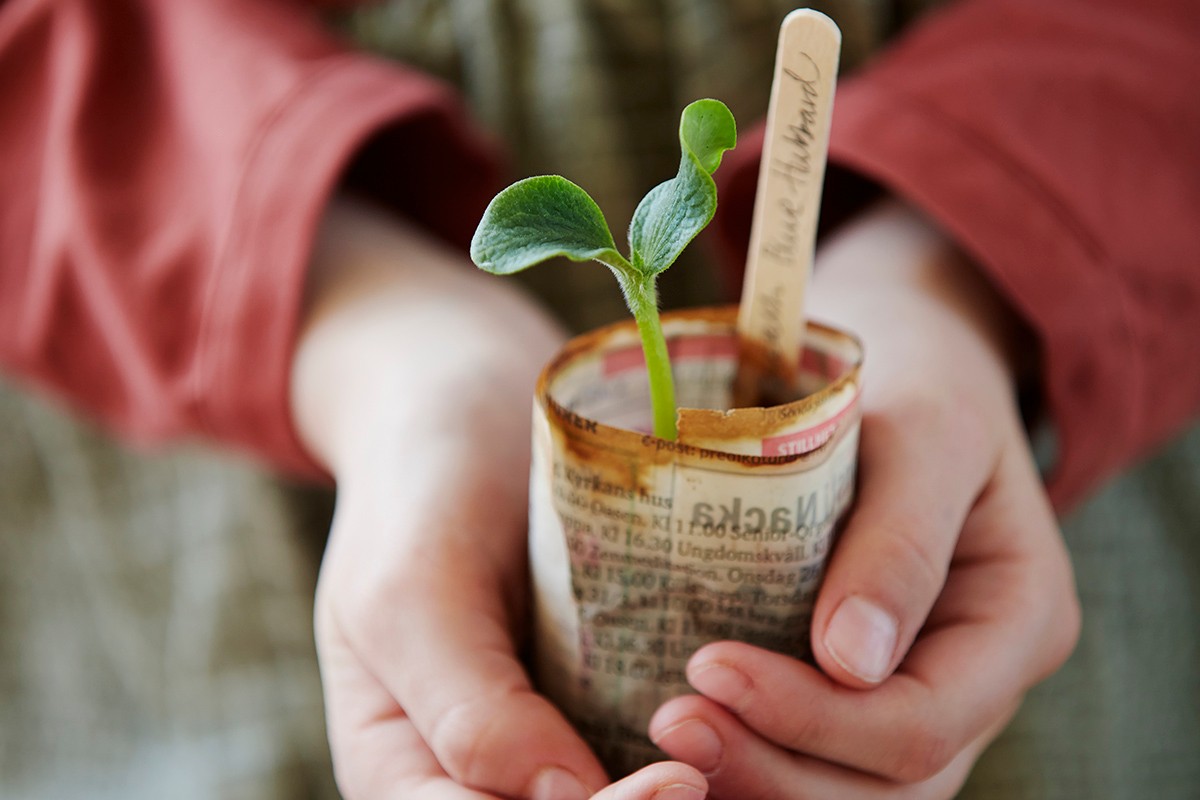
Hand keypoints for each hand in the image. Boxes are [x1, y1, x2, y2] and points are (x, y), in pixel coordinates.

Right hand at [291, 197, 706, 798]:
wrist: (467, 409)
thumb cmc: (421, 491)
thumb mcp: (413, 589)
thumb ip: (466, 708)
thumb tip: (566, 798)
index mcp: (400, 772)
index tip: (677, 784)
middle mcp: (473, 773)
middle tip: (718, 763)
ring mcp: (542, 737)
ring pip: (604, 797)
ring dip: (694, 785)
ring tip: (749, 738)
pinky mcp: (598, 697)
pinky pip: (643, 747)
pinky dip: (707, 745)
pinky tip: (752, 714)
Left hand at [648, 200, 1080, 797]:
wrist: (904, 363)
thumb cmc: (918, 382)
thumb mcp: (925, 433)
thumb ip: (901, 541)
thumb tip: (850, 662)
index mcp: (1018, 618)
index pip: (923, 720)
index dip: (815, 718)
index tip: (708, 665)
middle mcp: (980, 675)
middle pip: (890, 783)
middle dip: (776, 766)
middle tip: (671, 724)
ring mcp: (924, 685)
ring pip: (852, 787)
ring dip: (759, 775)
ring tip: (669, 735)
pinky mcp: (862, 680)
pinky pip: (818, 751)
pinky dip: (757, 751)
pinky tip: (693, 729)